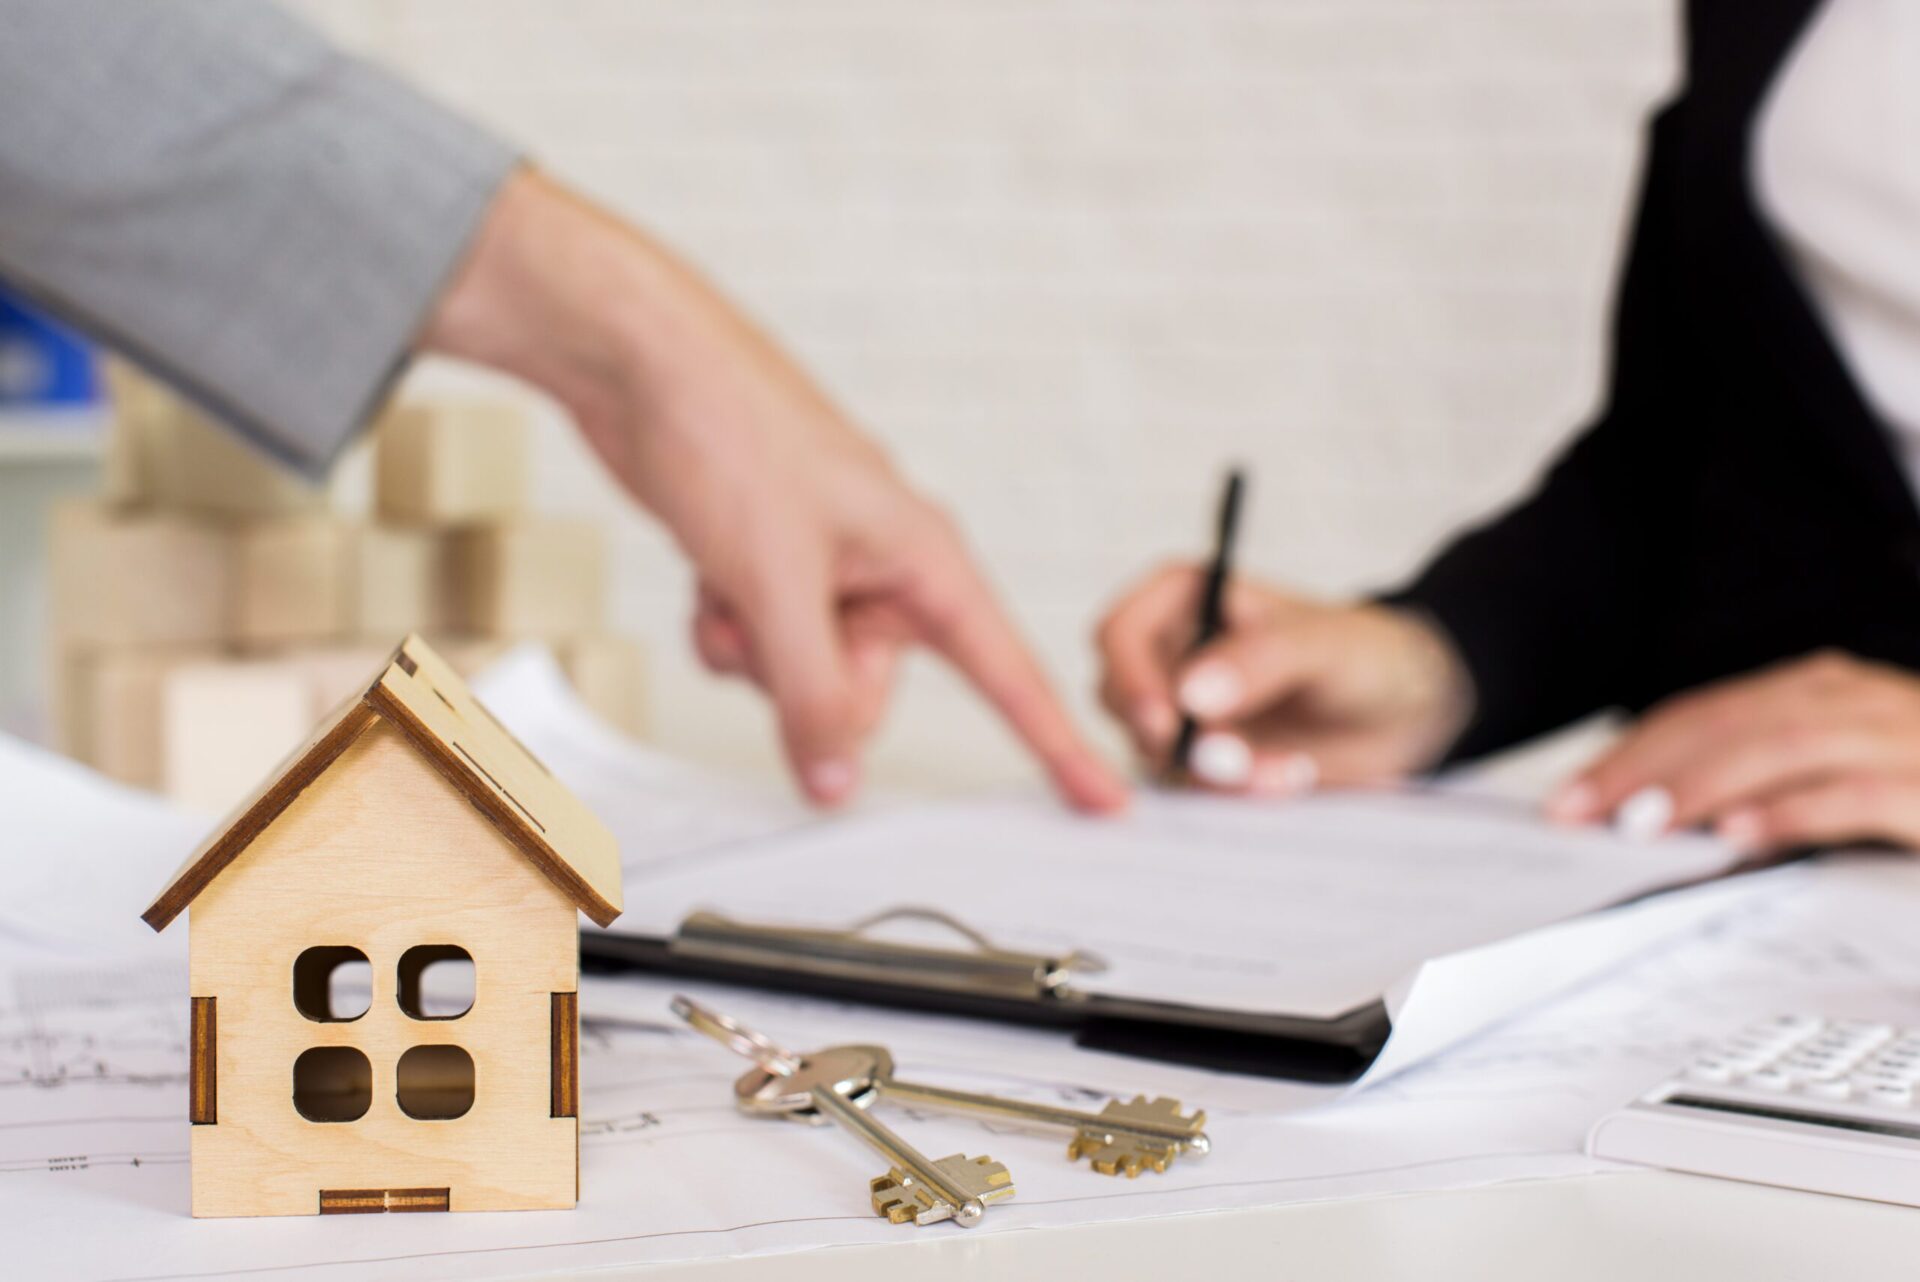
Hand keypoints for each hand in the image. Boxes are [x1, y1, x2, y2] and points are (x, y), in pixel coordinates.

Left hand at [424, 169, 1125, 811]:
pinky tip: (708, 578)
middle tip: (768, 619)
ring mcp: (826, 570)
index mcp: (926, 558)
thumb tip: (834, 783)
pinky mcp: (773, 568)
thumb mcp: (777, 585)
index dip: (1058, 744)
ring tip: (728, 581)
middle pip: (869, 693)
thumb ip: (812, 695)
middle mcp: (886, 569)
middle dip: (805, 679)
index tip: (1104, 801)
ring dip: (751, 652)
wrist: (645, 365)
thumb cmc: (731, 436)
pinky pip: (759, 648)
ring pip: (801, 677)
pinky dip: (726, 629)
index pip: (1008, 673)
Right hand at [1094, 564, 1472, 791]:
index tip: (1166, 723)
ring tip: (1282, 770)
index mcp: (1185, 598)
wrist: (1403, 714)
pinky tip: (1283, 778)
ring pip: (1152, 751)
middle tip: (1233, 760)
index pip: (1120, 633)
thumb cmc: (1365, 654)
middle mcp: (1170, 652)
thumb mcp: (1322, 645)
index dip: (1130, 678)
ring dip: (1213, 772)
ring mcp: (1181, 710)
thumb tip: (1190, 694)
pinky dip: (1231, 792)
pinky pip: (1187, 785)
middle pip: (1121, 699)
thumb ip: (1259, 659)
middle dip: (1175, 739)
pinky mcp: (1200, 758)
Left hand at [1547, 650, 1919, 853]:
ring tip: (1641, 824)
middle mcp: (1865, 702)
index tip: (1567, 799)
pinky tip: (1737, 838)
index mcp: (1830, 694)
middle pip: (1733, 720)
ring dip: (1704, 785)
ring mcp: (1909, 740)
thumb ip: (1759, 787)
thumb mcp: (1833, 781)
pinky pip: (1861, 794)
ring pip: (1788, 746)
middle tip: (1579, 814)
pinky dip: (1793, 813)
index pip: (1707, 712)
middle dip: (1646, 766)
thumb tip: (1649, 815)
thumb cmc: (1918, 796)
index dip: (1631, 751)